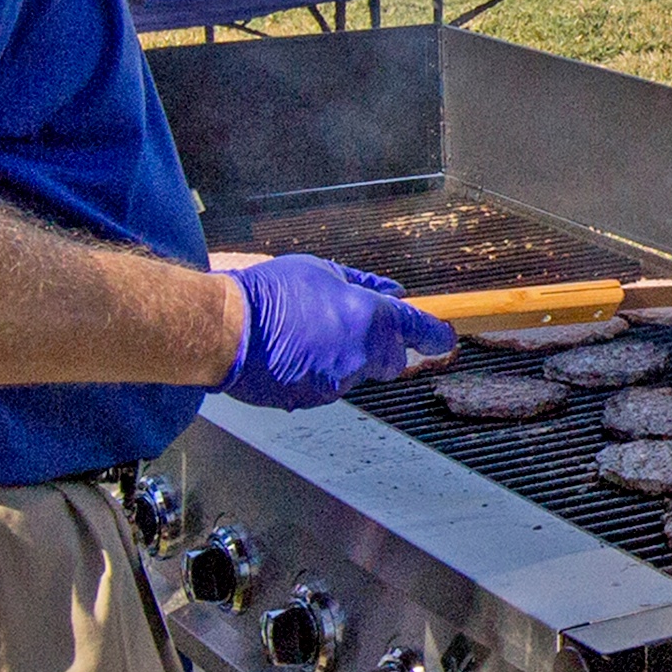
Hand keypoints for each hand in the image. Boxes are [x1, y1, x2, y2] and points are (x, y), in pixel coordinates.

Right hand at [221, 257, 455, 406]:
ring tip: (306, 335)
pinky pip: (326, 386)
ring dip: (342, 358)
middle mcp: (361, 356)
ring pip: (355, 373)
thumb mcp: (323, 272)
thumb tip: (393, 290)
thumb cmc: (271, 295)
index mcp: (371, 319)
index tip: (444, 337)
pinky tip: (293, 353)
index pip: (419, 330)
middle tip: (348, 326)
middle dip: (378, 347)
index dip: (436, 334)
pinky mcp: (313, 400)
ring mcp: (337, 383)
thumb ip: (365, 284)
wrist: (227, 329)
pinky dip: (317, 373)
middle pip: (390, 360)